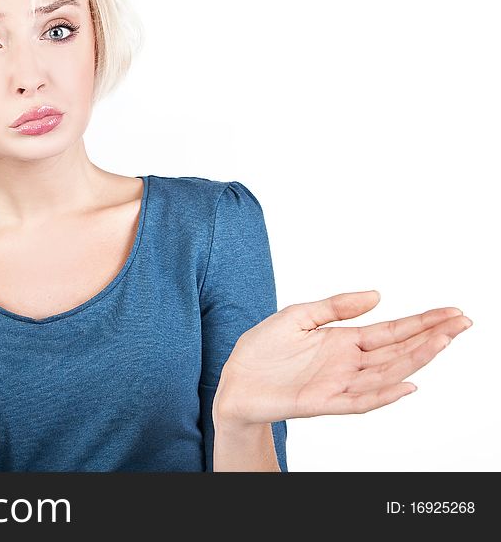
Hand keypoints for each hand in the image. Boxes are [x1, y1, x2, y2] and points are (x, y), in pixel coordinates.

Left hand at [212, 290, 472, 425]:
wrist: (235, 380)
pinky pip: (360, 401)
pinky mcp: (323, 401)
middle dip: (431, 337)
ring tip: (443, 341)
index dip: (422, 322)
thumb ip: (337, 306)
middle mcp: (348, 364)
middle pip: (398, 350)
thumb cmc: (263, 350)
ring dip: (416, 359)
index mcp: (344, 341)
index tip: (452, 312)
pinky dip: (384, 394)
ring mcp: (338, 384)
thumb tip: (378, 295)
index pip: (391, 331)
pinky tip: (406, 384)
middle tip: (462, 322)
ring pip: (386, 373)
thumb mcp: (298, 315)